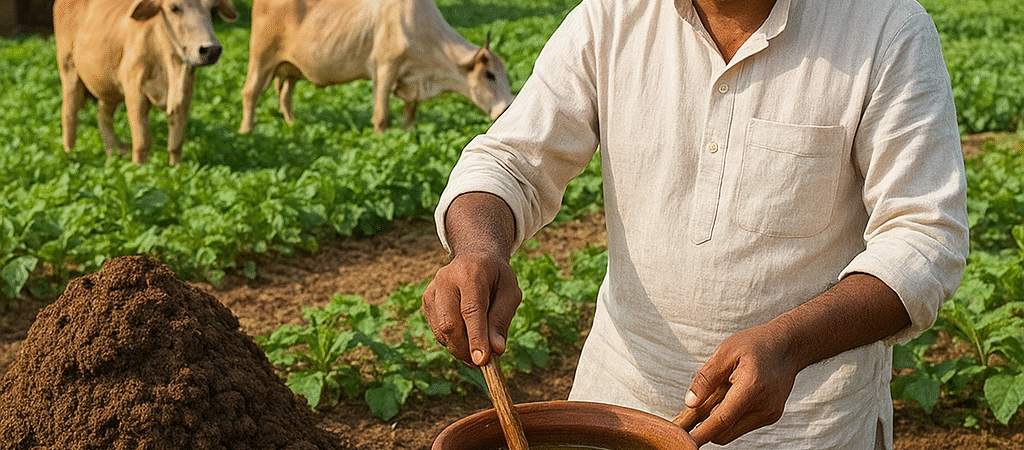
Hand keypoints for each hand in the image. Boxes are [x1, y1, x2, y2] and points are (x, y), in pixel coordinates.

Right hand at [422, 250, 521, 365]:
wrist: (474, 257)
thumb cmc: (496, 277)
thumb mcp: (510, 292)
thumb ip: (502, 319)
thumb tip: (496, 350)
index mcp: (471, 272)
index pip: (471, 310)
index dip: (476, 337)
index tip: (482, 361)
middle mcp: (446, 278)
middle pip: (450, 323)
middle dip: (465, 348)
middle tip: (481, 362)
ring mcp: (433, 289)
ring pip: (441, 330)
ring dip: (459, 347)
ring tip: (476, 349)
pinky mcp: (426, 300)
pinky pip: (437, 330)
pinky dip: (451, 340)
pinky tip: (465, 335)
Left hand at [675, 322, 802, 445]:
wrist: (788, 346)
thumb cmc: (756, 344)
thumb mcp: (726, 352)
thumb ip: (707, 379)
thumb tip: (690, 403)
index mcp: (751, 388)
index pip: (722, 420)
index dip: (701, 432)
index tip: (685, 441)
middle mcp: (764, 407)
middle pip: (725, 432)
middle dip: (706, 425)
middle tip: (692, 409)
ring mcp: (769, 414)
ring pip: (733, 430)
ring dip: (718, 420)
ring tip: (719, 392)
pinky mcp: (770, 416)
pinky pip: (742, 424)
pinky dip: (731, 416)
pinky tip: (731, 395)